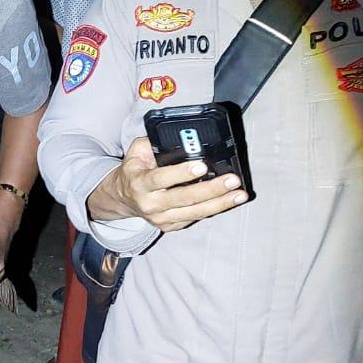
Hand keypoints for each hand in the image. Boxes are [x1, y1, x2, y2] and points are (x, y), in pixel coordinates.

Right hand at [88, 137, 246, 231]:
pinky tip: (229, 201)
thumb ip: (152, 143)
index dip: (181, 173)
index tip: (201, 166)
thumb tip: (177, 136)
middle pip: (184, 199)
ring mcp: (161, 218)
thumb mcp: (135, 152)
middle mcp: (150, 204)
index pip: (161, 179)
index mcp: (140, 182)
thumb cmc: (134, 171)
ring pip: (194, 212)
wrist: (123, 198)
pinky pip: (196, 218)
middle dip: (211, 189)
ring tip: (240, 194)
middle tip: (232, 180)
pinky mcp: (170, 226)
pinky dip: (214, 209)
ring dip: (220, 203)